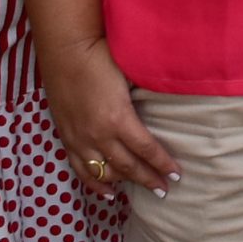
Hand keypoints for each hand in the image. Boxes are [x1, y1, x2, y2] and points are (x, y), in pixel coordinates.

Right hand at [40, 36, 179, 201]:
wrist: (66, 50)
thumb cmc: (102, 56)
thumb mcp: (131, 75)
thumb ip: (147, 95)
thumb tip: (168, 104)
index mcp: (118, 119)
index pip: (146, 149)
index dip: (162, 163)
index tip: (176, 174)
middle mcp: (98, 135)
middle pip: (128, 166)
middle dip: (148, 179)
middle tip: (164, 189)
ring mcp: (80, 139)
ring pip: (104, 172)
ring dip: (125, 183)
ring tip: (143, 189)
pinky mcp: (66, 138)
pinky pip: (80, 169)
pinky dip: (95, 182)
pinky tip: (108, 191)